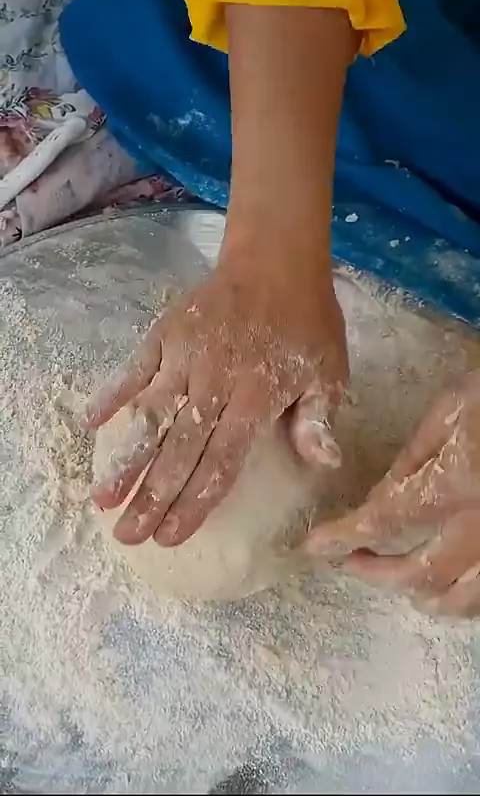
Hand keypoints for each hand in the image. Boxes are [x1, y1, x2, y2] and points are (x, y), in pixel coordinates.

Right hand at [85, 241, 347, 547]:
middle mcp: (215, 382)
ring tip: (102, 498)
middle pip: (179, 449)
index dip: (195, 501)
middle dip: (152, 496)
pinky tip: (91, 423)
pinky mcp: (165, 334)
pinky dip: (113, 394)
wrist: (277, 260)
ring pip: (151, 416)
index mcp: (256, 398)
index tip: (171, 537)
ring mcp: (185, 357)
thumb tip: (324, 465)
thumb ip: (319, 419)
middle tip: (127, 536)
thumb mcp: (330, 371)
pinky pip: (135, 368)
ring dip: (126, 458)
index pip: (221, 461)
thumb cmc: (307, 323)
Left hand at [305, 371, 479, 616]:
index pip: (385, 522)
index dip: (343, 538)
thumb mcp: (450, 414)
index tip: (315, 547)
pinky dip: (464, 597)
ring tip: (401, 583)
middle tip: (352, 563)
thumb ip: (412, 462)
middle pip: (421, 574)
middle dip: (377, 574)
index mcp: (456, 484)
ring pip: (464, 600)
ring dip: (425, 596)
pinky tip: (450, 585)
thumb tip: (376, 500)